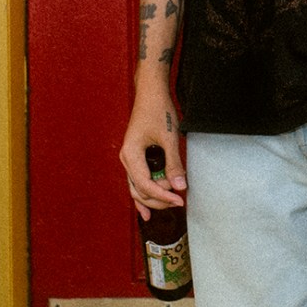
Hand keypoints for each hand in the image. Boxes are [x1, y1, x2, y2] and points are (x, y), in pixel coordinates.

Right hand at [120, 83, 186, 220]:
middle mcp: (127, 159)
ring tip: (170, 202)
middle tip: (179, 199)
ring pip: (138, 188)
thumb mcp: (169, 138)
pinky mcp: (136, 158)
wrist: (151, 93)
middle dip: (159, 198)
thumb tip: (179, 188)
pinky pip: (137, 181)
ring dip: (154, 197)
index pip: (146, 185)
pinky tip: (146, 212)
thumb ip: (174, 164)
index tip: (179, 200)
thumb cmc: (158, 111)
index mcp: (131, 154)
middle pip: (140, 190)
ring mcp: (130, 159)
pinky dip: (144, 195)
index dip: (163, 196)